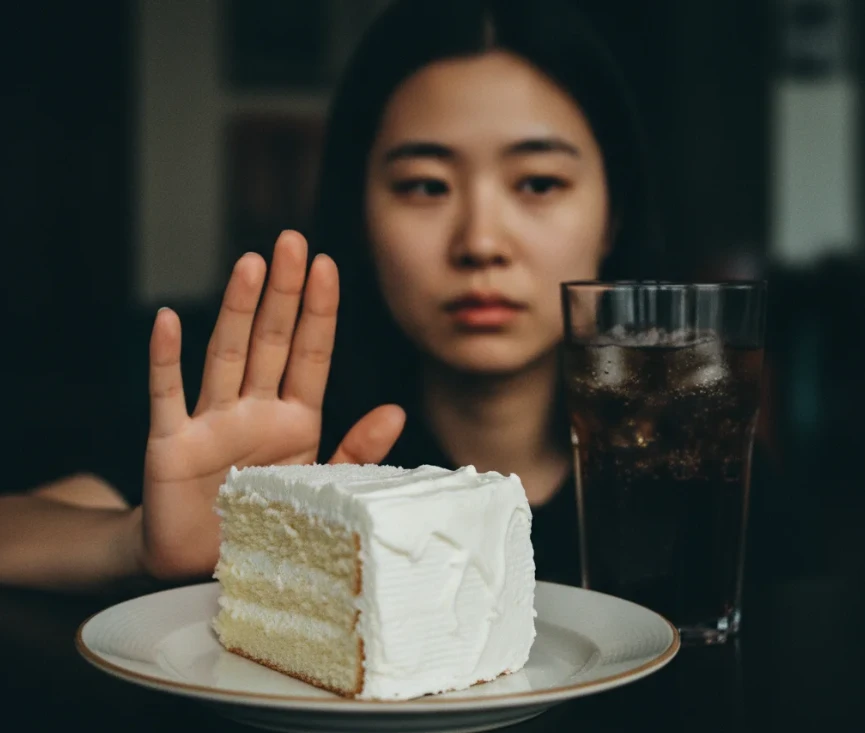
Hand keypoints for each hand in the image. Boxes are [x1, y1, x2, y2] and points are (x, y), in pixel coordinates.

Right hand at [136, 231, 404, 579]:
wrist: (202, 562)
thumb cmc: (263, 518)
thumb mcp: (318, 484)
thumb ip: (356, 450)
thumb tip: (397, 410)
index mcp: (294, 420)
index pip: (310, 355)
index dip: (318, 312)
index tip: (327, 266)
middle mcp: (253, 410)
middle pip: (271, 341)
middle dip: (282, 293)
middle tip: (291, 242)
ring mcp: (211, 422)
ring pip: (227, 356)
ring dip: (237, 311)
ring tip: (251, 265)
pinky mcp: (171, 445)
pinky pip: (168, 397)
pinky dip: (166, 360)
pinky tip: (168, 320)